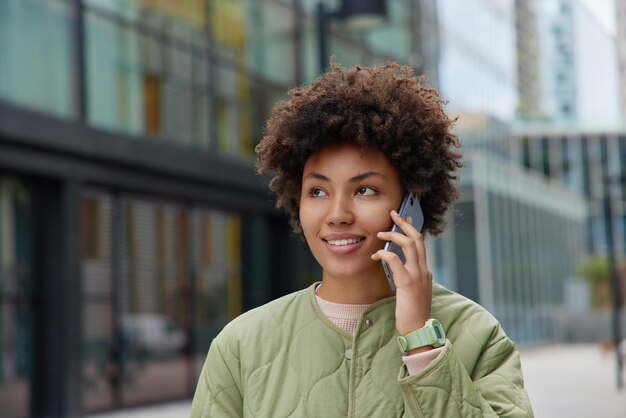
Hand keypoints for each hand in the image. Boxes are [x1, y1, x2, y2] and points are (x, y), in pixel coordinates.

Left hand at [371, 210, 432, 343]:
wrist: (418, 330)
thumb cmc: (413, 314)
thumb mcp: (412, 292)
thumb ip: (408, 278)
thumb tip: (397, 268)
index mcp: (425, 272)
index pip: (420, 244)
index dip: (412, 229)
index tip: (405, 219)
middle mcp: (424, 270)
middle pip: (417, 239)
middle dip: (404, 224)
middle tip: (393, 214)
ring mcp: (418, 276)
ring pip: (409, 244)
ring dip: (394, 235)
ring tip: (380, 232)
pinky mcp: (408, 283)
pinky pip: (396, 260)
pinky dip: (385, 253)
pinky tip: (376, 254)